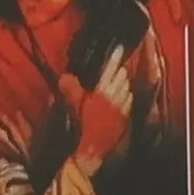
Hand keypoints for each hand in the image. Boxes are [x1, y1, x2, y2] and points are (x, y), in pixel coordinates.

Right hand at [64, 46, 134, 174]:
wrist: (95, 147)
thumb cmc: (84, 125)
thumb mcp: (76, 105)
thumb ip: (71, 89)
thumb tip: (64, 76)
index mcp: (102, 92)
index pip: (110, 70)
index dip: (115, 57)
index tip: (120, 47)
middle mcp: (116, 98)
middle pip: (121, 77)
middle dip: (118, 70)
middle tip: (115, 66)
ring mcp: (123, 107)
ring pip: (126, 88)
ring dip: (122, 82)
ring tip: (118, 79)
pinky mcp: (126, 116)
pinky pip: (129, 100)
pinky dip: (126, 95)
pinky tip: (122, 96)